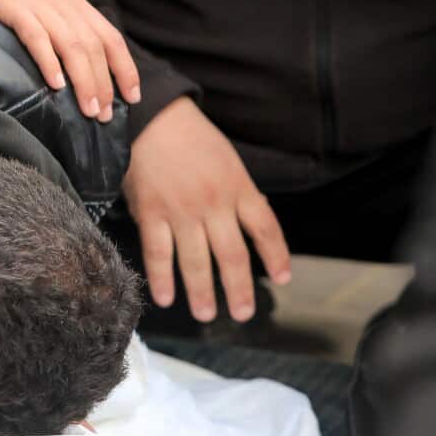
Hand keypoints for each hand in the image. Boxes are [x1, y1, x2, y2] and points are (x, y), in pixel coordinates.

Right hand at [0, 0, 139, 121]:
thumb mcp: (49, 8)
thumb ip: (66, 30)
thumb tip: (82, 70)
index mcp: (77, 5)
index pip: (111, 38)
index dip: (125, 68)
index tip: (132, 97)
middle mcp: (65, 4)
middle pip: (94, 47)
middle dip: (104, 83)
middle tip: (105, 115)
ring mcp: (41, 6)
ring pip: (72, 46)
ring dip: (84, 81)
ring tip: (89, 110)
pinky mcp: (15, 9)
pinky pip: (36, 37)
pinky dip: (49, 61)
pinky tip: (56, 86)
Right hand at [124, 97, 290, 321]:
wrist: (152, 119)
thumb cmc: (189, 138)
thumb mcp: (226, 160)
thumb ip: (233, 194)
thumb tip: (238, 228)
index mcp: (238, 187)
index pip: (265, 228)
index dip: (276, 255)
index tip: (283, 278)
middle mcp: (214, 204)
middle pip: (232, 255)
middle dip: (239, 289)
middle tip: (242, 314)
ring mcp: (182, 212)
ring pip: (195, 261)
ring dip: (201, 293)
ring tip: (205, 315)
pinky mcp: (152, 214)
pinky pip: (158, 254)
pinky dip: (162, 278)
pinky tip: (165, 298)